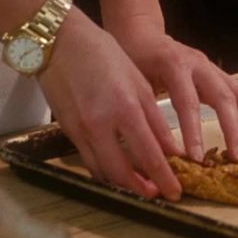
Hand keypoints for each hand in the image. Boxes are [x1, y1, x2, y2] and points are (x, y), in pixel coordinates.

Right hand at [37, 9, 183, 199]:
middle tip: (160, 195)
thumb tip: (172, 151)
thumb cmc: (104, 56)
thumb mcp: (139, 84)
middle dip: (144, 189)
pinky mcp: (67, 131)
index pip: (150, 154)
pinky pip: (89, 161)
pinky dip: (106, 172)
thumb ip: (155, 119)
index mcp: (125, 108)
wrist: (60, 42)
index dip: (164, 177)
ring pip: (103, 172)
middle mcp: (101, 124)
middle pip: (123, 172)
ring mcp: (80, 130)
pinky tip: (119, 173)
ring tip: (143, 189)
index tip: (177, 190)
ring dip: (124, 185)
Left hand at [111, 18, 237, 163]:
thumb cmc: (133, 60)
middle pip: (224, 96)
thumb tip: (153, 153)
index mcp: (174, 65)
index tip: (196, 158)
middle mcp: (199, 64)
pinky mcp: (220, 75)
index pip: (188, 101)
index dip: (194, 131)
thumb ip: (145, 112)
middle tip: (236, 159)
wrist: (142, 34)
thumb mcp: (133, 83)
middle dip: (233, 129)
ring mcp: (213, 68)